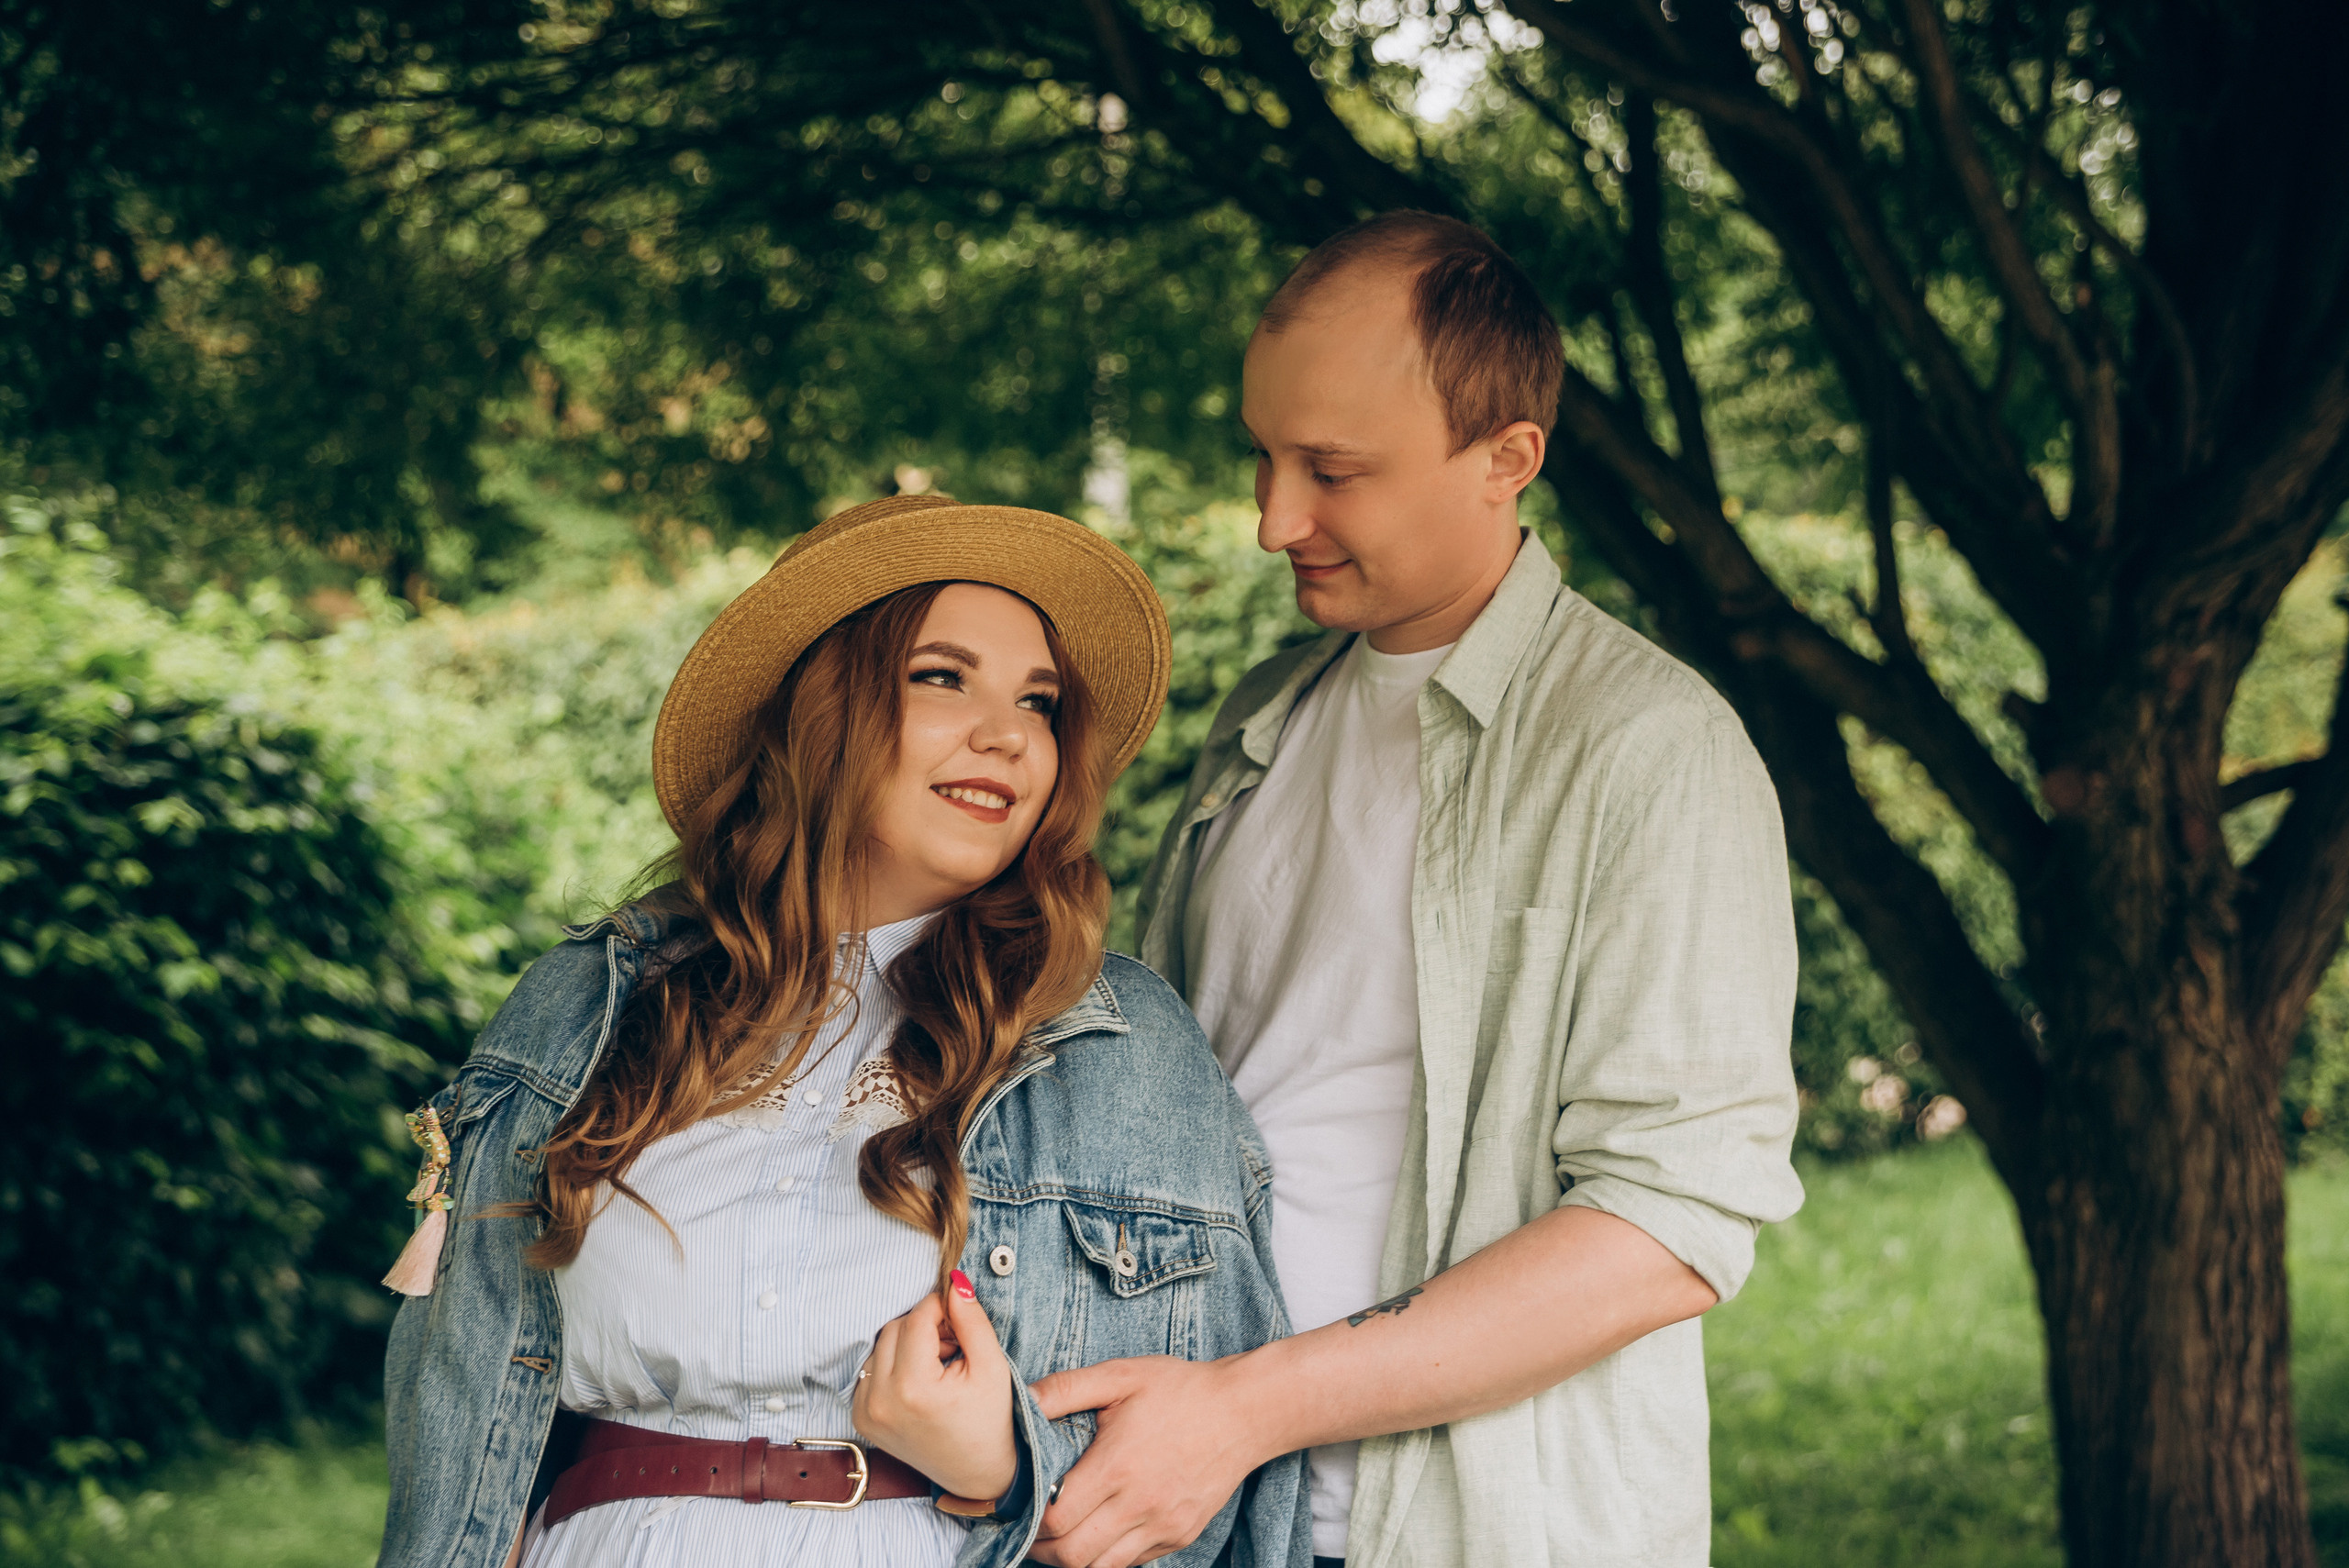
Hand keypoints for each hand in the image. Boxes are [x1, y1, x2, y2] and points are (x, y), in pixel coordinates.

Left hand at [852, 1270, 1018, 1502]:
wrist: (977, 1474)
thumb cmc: (990, 1420)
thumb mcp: (992, 1367)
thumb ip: (971, 1321)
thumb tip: (955, 1280)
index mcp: (912, 1388)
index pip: (917, 1317)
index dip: (942, 1308)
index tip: (961, 1317)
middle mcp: (880, 1400)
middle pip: (895, 1327)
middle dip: (925, 1326)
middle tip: (953, 1343)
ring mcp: (866, 1412)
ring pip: (880, 1345)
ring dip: (908, 1343)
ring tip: (939, 1363)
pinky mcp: (861, 1418)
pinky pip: (871, 1369)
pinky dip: (894, 1364)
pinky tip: (921, 1380)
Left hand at [1025, 1353, 1267, 1567]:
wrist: (1244, 1411)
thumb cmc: (1181, 1390)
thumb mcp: (1120, 1375)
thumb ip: (1065, 1389)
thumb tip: (1021, 1400)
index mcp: (1117, 1467)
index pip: (1056, 1518)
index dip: (1029, 1521)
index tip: (1019, 1509)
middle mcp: (1140, 1505)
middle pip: (1072, 1555)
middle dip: (1041, 1549)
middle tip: (1029, 1533)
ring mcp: (1163, 1526)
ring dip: (1072, 1560)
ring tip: (1058, 1539)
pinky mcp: (1180, 1535)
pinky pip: (1132, 1563)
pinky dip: (1106, 1558)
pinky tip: (1097, 1534)